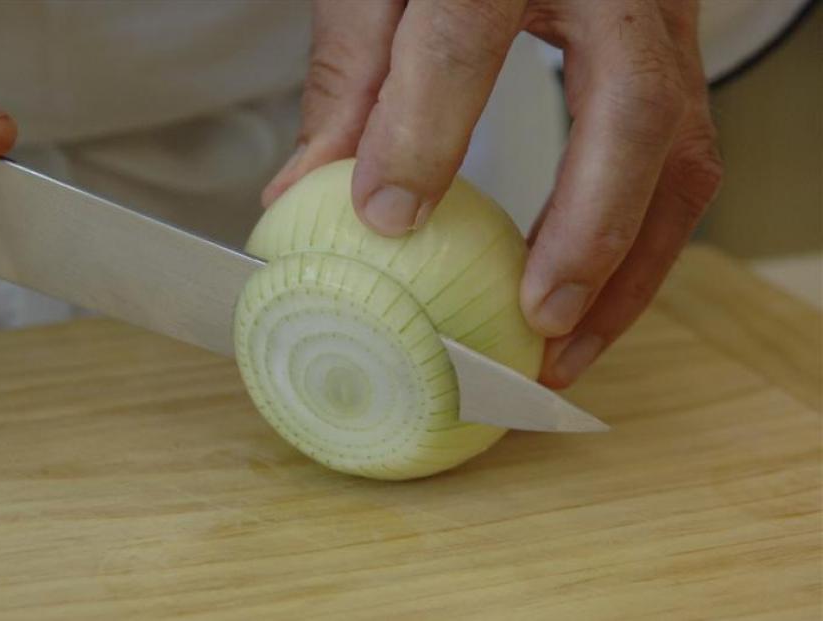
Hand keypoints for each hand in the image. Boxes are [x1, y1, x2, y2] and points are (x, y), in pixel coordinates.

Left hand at [262, 0, 721, 386]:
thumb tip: (305, 192)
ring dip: (629, 269)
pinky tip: (591, 301)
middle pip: (630, 109)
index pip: (468, 37)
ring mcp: (659, 21)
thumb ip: (353, 74)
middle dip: (587, 230)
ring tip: (568, 349)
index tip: (386, 219)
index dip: (425, 133)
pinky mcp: (674, 60)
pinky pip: (681, 162)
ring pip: (680, 154)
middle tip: (536, 320)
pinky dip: (639, 245)